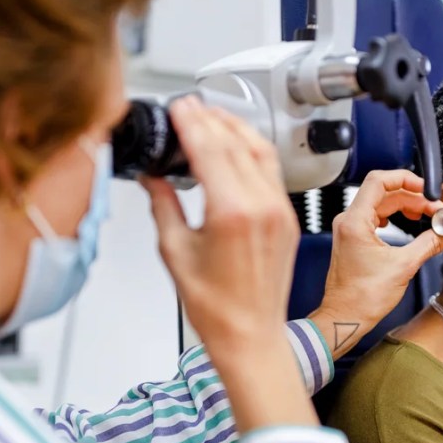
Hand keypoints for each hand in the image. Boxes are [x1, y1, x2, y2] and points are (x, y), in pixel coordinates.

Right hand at [141, 96, 313, 430]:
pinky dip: (253, 150)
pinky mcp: (288, 218)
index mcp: (232, 212)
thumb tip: (153, 179)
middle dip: (212, 119)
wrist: (251, 336)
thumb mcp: (175, 252)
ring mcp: (280, 210)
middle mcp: (263, 206)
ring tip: (214, 117)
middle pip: (237, 143)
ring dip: (237, 128)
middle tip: (191, 106)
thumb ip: (164, 206)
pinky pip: (272, 172)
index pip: (210, 149)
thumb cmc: (216, 308)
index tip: (180, 107)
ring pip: (262, 151)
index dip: (192, 122)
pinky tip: (237, 147)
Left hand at [311, 170, 442, 357]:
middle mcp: (349, 221)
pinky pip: (376, 217)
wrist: (345, 317)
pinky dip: (395, 216)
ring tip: (428, 217)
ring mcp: (349, 229)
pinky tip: (408, 223)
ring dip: (406, 207)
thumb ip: (431, 243)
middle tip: (437, 212)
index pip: (379, 181)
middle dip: (414, 198)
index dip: (406, 179)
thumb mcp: (404, 266)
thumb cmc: (362, 297)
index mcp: (355, 221)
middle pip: (384, 193)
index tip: (427, 188)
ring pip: (381, 204)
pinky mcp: (353, 239)